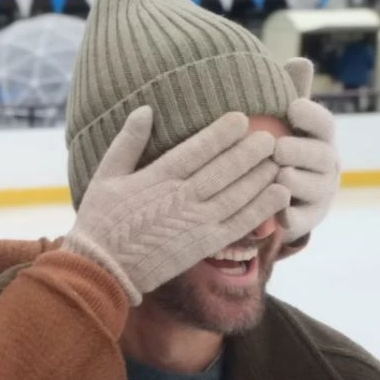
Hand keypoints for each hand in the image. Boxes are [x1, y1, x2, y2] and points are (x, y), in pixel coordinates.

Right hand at [62, 105, 290, 304]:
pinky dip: (262, 208)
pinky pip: (240, 224)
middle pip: (225, 168)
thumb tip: (145, 110)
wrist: (101, 270)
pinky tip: (279, 194)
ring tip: (279, 161)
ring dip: (261, 175)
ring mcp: (195, 222)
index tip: (241, 119)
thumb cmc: (100, 221)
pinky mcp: (204, 245)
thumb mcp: (106, 176)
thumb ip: (127, 142)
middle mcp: (181, 197)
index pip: (198, 149)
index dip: (222, 133)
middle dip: (251, 151)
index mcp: (157, 177)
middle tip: (271, 138)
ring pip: (238, 193)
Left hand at [274, 97, 339, 242]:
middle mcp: (326, 165)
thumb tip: (300, 60)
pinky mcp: (306, 219)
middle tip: (278, 148)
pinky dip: (285, 215)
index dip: (312, 115)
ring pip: (308, 186)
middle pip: (318, 156)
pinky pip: (297, 218)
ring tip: (277, 175)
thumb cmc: (284, 146)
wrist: (288, 195)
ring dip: (291, 181)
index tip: (293, 107)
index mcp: (321, 138)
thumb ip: (294, 93)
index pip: (324, 123)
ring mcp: (319, 194)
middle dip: (299, 150)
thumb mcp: (287, 122)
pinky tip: (273, 212)